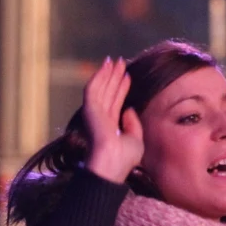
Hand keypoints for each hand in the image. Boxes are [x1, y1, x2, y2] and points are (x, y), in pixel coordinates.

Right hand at [83, 57, 143, 184]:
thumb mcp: (135, 139)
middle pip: (108, 92)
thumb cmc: (124, 158)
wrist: (112, 165)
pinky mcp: (90, 109)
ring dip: (108, 74)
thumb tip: (129, 109)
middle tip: (120, 62)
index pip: (115, 102)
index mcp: (109, 126)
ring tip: (115, 61)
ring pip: (101, 88)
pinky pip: (93, 89)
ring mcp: (94, 113)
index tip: (128, 76)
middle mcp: (100, 118)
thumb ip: (133, 124)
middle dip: (114, 77)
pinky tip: (106, 67)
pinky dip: (99, 76)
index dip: (121, 88)